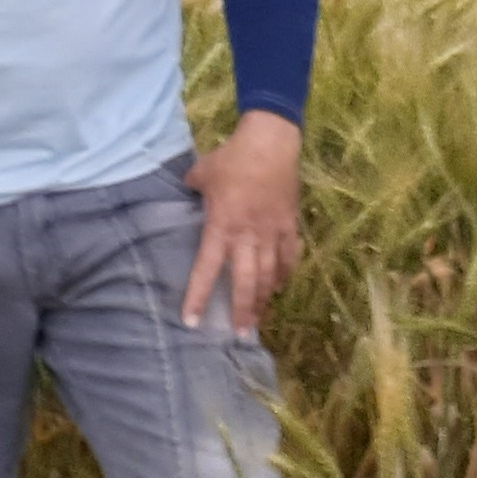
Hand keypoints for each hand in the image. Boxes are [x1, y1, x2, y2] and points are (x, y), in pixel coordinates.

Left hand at [183, 112, 301, 339]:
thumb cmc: (232, 158)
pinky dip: (285, 274)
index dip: (198, 297)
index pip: (207, 270)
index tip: (192, 321)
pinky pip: (289, 257)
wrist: (271, 143)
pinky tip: (281, 286)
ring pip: (270, 276)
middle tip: (240, 334)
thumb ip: (193, 185)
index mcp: (221, 227)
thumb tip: (187, 186)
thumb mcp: (202, 172)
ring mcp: (271, 233)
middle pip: (246, 283)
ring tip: (260, 319)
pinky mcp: (290, 225)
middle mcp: (247, 237)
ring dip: (265, 299)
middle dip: (243, 311)